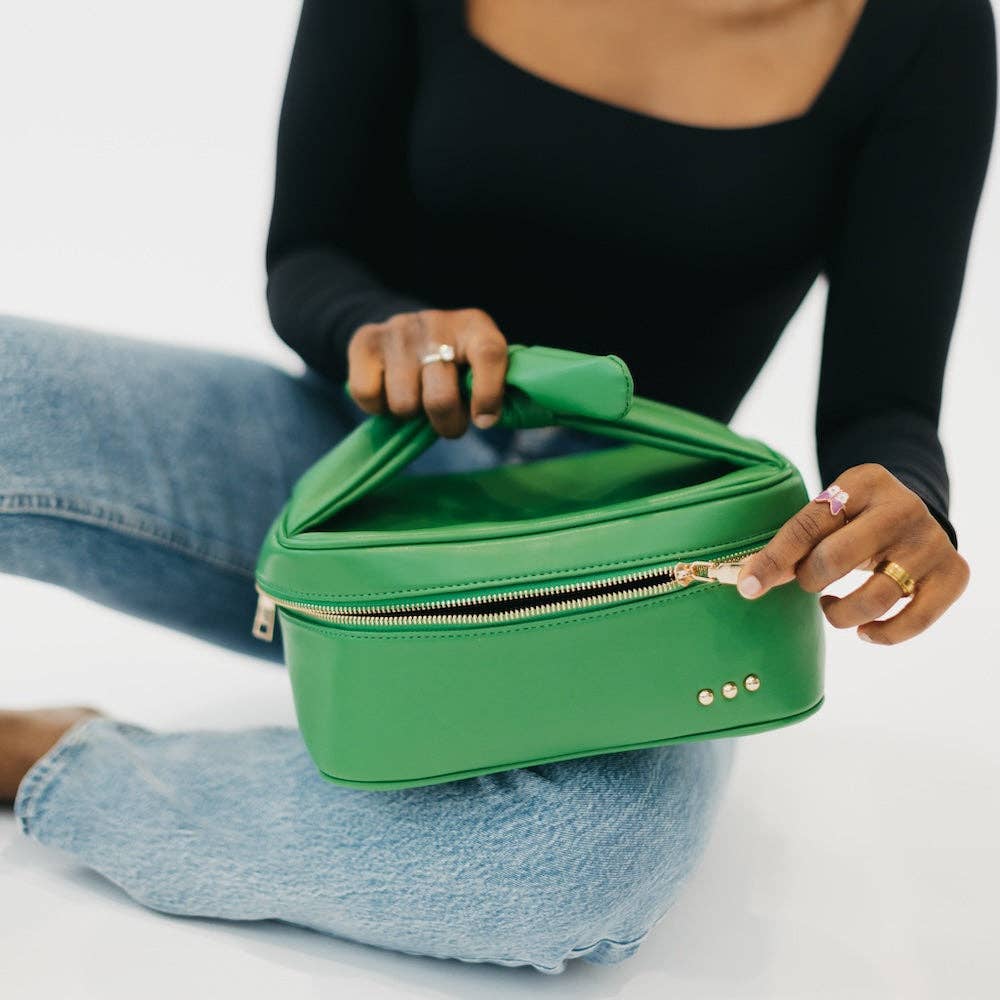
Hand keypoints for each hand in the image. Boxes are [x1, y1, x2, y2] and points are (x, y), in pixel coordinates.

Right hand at [346, 308, 508, 438]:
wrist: (408, 328)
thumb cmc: (453, 361)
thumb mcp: (479, 367)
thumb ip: (488, 389)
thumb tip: (484, 420)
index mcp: (475, 328)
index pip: (489, 355)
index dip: (488, 394)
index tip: (484, 421)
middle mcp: (436, 324)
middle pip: (441, 398)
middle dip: (446, 424)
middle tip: (447, 421)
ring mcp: (399, 331)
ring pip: (404, 404)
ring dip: (411, 414)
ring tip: (416, 398)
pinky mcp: (366, 341)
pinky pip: (368, 395)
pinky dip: (378, 406)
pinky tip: (389, 392)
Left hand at [734, 463, 969, 643]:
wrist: (916, 516)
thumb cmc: (855, 521)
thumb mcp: (826, 518)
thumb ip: (793, 546)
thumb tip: (748, 583)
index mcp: (863, 483)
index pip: (807, 526)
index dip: (774, 560)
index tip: (748, 587)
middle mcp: (902, 508)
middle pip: (836, 559)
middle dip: (810, 580)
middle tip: (810, 583)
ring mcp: (931, 542)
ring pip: (876, 597)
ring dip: (841, 615)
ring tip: (832, 608)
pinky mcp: (953, 573)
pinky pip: (916, 620)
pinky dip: (883, 635)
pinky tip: (864, 630)